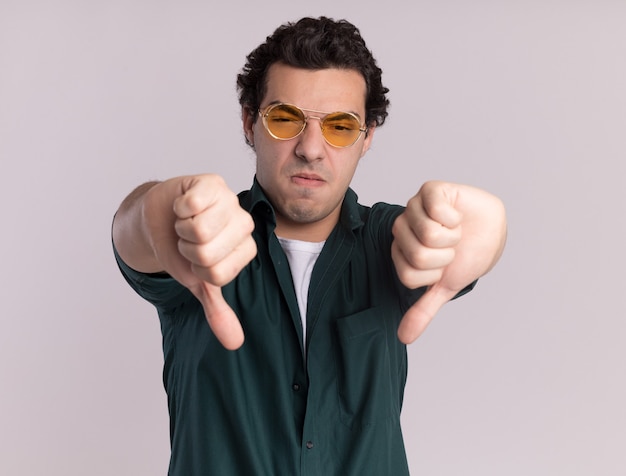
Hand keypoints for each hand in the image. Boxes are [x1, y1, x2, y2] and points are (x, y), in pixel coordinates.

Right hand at [145, 174, 256, 349]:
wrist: (160, 218)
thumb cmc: (182, 248)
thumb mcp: (198, 282)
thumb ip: (217, 310)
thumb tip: (235, 343)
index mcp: (245, 250)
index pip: (217, 274)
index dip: (196, 269)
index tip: (197, 258)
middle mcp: (244, 224)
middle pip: (206, 251)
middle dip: (187, 248)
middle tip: (189, 239)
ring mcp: (231, 201)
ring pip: (198, 228)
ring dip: (181, 228)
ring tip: (186, 222)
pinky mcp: (213, 182)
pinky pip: (192, 203)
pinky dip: (178, 208)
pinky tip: (184, 205)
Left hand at [391, 181, 505, 343]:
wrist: (491, 231)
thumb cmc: (465, 257)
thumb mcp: (444, 286)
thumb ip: (422, 310)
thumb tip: (404, 338)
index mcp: (400, 250)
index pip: (407, 276)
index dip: (433, 275)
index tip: (442, 266)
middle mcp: (402, 227)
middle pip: (417, 256)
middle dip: (444, 257)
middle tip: (451, 248)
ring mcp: (414, 207)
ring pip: (428, 235)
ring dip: (452, 238)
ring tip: (455, 232)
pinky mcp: (430, 190)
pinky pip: (436, 210)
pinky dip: (454, 218)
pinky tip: (456, 216)